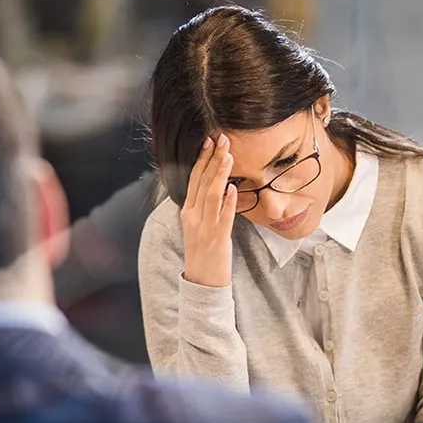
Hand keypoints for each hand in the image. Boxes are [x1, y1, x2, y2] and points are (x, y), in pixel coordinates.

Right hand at [181, 134, 236, 287]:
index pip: (194, 180)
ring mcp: (204, 227)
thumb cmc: (203, 254)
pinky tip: (234, 188)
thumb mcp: (198, 227)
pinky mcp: (217, 239)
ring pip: (211, 195)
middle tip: (222, 139)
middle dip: (212, 159)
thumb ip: (204, 207)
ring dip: (220, 174)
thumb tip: (217, 186)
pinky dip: (228, 202)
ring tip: (228, 156)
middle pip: (202, 182)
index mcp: (188, 212)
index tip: (210, 142)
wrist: (201, 283)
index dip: (202, 159)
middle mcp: (193, 217)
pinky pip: (223, 217)